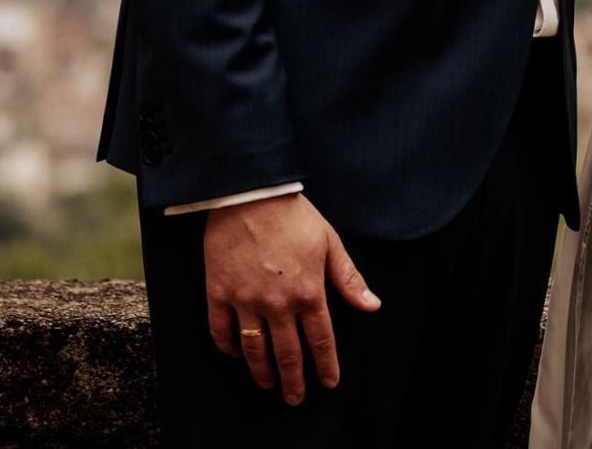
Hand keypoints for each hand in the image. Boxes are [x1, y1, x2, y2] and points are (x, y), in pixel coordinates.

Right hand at [203, 193, 379, 403]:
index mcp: (308, 291)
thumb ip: (348, 278)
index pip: (321, 339)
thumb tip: (372, 305)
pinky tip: (235, 354)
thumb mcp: (329, 242)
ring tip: (267, 384)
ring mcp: (245, 299)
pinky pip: (221, 329)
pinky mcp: (219, 292)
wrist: (250, 193)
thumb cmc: (294, 215)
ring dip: (262, 371)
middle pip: (287, 353)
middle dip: (293, 380)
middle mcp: (277, 303)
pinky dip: (228, 346)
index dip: (326, 365)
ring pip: (254, 348)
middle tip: (295, 398)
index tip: (328, 382)